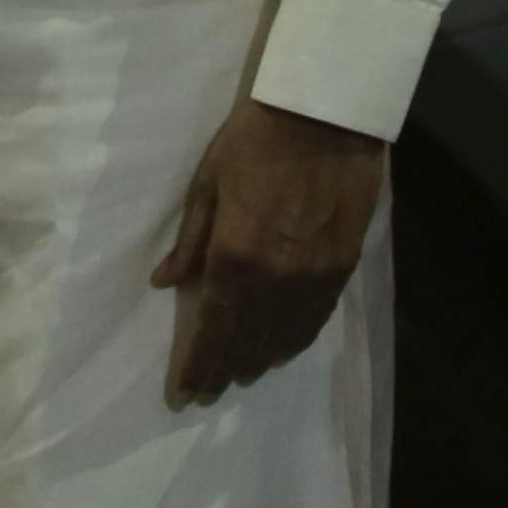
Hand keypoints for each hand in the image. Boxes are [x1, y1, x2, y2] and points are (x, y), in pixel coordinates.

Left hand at [154, 97, 386, 402]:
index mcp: (234, 257)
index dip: (199, 364)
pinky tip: (283, 350)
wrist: (326, 115)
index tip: (186, 392)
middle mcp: (274, 279)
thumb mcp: (208, 184)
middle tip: (209, 392)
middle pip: (247, 341)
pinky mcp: (341, 268)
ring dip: (260, 360)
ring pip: (284, 338)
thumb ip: (191, 241)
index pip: (213, 328)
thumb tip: (166, 282)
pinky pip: (315, 319)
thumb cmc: (255, 141)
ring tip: (242, 375)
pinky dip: (295, 340)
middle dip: (225, 370)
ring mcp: (313, 277)